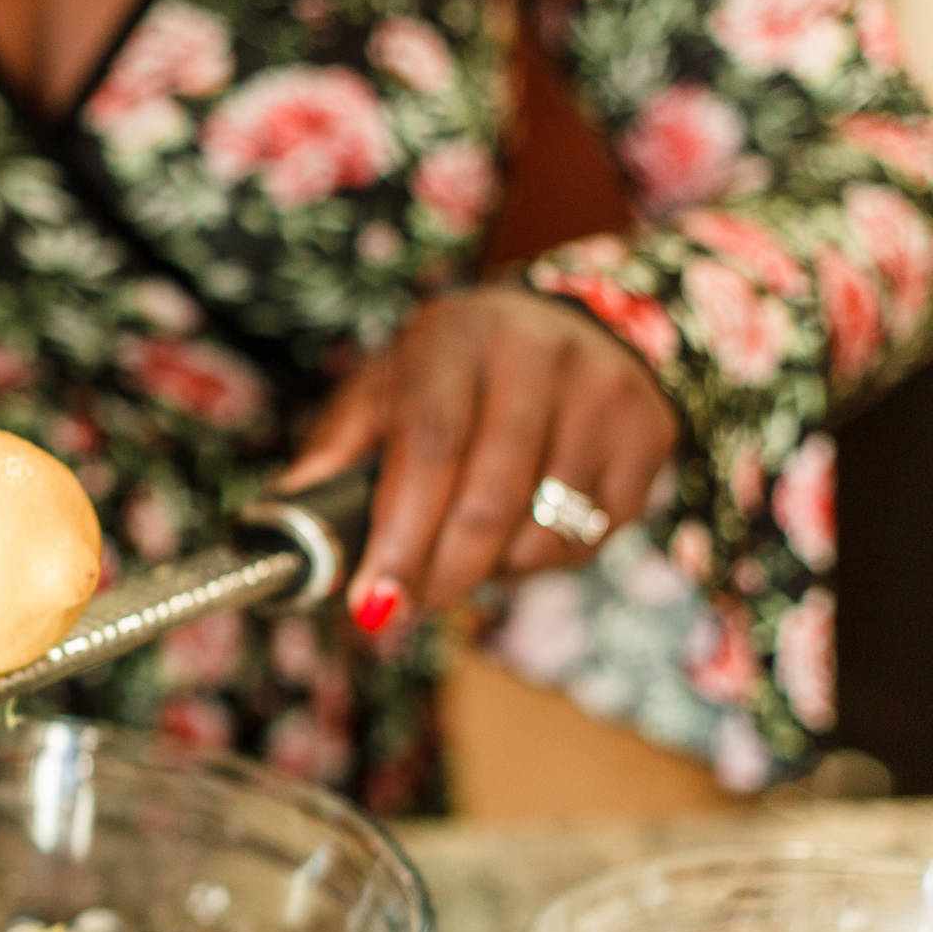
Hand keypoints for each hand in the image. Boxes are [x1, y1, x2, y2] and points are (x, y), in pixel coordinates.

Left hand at [281, 286, 678, 632]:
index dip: (400, 537)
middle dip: (438, 575)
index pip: (430, 450)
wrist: (563, 327)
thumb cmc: (445, 376)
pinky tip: (517, 530)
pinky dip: (539, 561)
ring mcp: (603, 392)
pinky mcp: (648, 432)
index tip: (373, 603)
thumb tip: (284, 521)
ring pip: (540, 534)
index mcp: (454, 339)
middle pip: (488, 502)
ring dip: (488, 571)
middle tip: (406, 604)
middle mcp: (537, 355)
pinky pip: (588, 540)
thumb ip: (334, 455)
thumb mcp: (382, 391)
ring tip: (463, 548)